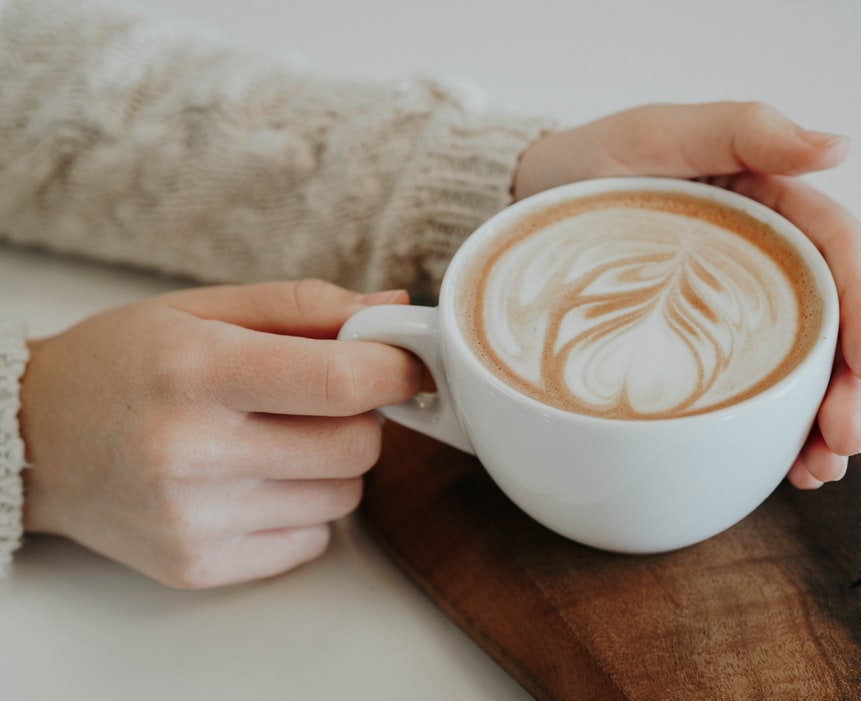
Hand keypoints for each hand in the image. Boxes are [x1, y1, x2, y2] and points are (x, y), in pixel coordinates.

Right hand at [19, 280, 420, 587]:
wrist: (34, 441)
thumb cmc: (122, 364)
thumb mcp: (202, 309)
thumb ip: (304, 306)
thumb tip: (393, 308)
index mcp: (197, 371)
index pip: (342, 380)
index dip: (396, 370)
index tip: (406, 363)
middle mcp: (192, 451)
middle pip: (358, 445)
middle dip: (361, 417)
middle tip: (322, 400)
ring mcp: (194, 518)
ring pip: (345, 497)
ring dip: (332, 465)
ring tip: (276, 440)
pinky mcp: (198, 565)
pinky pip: (312, 540)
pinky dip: (304, 510)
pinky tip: (256, 482)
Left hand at [514, 102, 860, 488]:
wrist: (530, 203)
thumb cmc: (592, 163)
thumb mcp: (659, 133)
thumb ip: (745, 129)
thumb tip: (841, 146)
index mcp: (773, 207)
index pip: (843, 256)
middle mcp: (767, 262)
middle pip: (835, 325)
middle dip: (850, 389)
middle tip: (840, 445)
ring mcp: (737, 309)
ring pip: (803, 366)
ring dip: (821, 421)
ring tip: (817, 472)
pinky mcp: (704, 344)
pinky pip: (752, 387)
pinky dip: (774, 427)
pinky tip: (782, 463)